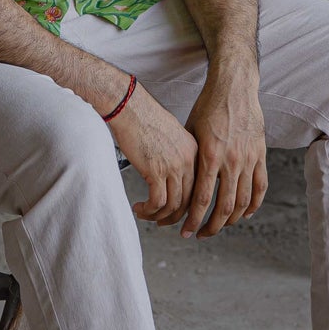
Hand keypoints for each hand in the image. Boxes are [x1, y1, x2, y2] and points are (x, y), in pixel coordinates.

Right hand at [111, 84, 202, 226]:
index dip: (188, 205)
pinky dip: (149, 210)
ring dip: (159, 216)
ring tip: (146, 214)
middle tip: (161, 222)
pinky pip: (158, 202)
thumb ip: (176, 155)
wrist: (130, 107)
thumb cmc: (144, 118)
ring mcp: (173, 167)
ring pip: (173, 205)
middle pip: (189, 201)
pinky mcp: (156, 171)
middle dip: (175, 217)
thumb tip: (170, 177)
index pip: (198, 187)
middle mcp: (188, 161)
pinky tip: (139, 208)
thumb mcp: (170, 136)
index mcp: (194, 152)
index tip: (176, 212)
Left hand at [180, 58, 266, 236]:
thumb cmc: (207, 107)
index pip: (202, 199)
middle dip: (211, 227)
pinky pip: (260, 187)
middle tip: (200, 234)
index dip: (193, 220)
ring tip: (219, 226)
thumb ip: (189, 159)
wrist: (234, 87)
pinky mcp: (261, 155)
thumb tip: (179, 185)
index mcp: (210, 155)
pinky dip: (254, 204)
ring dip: (231, 220)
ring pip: (243, 201)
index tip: (186, 231)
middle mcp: (232, 160)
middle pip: (224, 207)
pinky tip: (245, 214)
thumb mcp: (190, 132)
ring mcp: (249, 159)